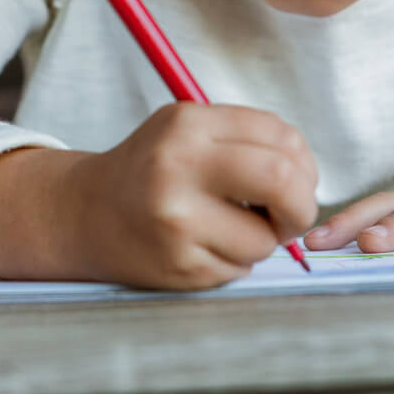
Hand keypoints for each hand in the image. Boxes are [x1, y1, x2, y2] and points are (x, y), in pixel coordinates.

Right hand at [0, 104, 317, 289]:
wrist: (85, 213)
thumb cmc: (151, 169)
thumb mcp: (188, 130)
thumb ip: (247, 139)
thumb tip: (308, 172)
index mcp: (187, 124)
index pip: (281, 137)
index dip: (304, 163)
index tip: (296, 178)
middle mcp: (177, 169)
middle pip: (283, 181)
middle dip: (302, 204)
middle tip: (291, 214)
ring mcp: (176, 222)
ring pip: (265, 239)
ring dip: (262, 240)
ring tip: (227, 228)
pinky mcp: (178, 266)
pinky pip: (239, 268)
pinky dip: (235, 261)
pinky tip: (203, 245)